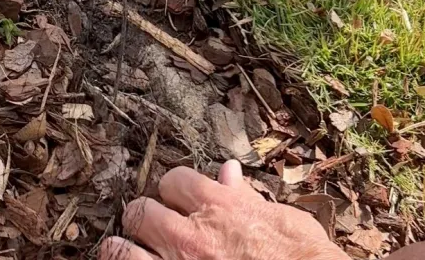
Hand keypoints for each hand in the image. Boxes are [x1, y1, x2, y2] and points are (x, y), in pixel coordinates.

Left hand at [99, 161, 347, 259]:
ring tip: (127, 249)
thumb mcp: (279, 219)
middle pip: (140, 210)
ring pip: (122, 247)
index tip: (179, 199)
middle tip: (153, 225)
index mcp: (217, 206)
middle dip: (145, 216)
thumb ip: (245, 196)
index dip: (175, 189)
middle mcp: (191, 234)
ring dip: (124, 247)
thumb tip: (228, 172)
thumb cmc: (302, 256)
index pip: (173, 180)